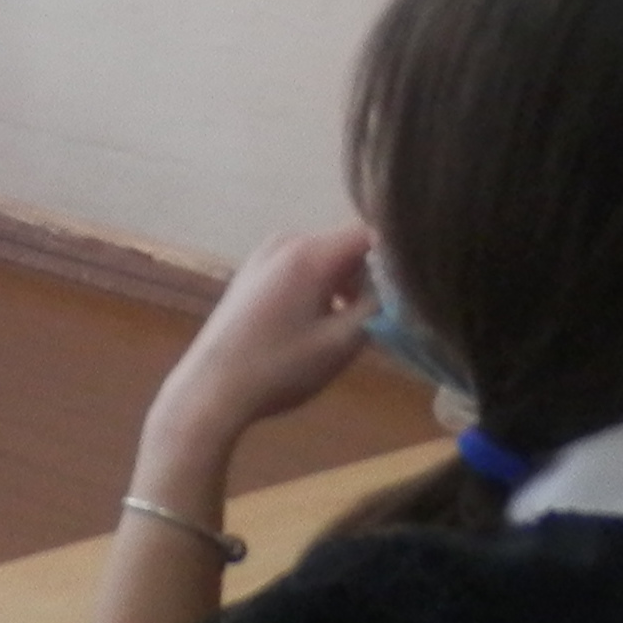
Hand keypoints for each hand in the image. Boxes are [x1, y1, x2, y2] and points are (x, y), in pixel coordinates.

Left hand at [134, 224, 377, 495]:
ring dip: (344, 285)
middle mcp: (286, 241)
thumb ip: (379, 306)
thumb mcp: (342, 343)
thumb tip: (402, 285)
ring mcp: (264, 255)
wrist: (210, 390)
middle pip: (348, 245)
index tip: (412, 287)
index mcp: (309, 253)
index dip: (398, 257)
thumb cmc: (279, 368)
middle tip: (381, 316)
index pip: (372, 233)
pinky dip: (318, 288)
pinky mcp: (252, 273)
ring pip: (325, 258)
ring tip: (347, 327)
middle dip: (370, 276)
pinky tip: (315, 325)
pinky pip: (301, 268)